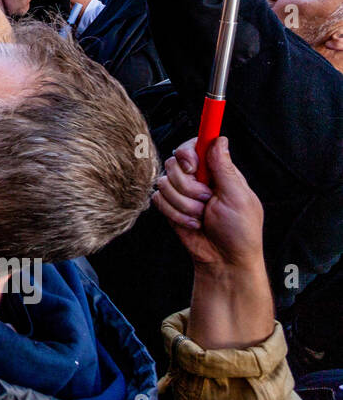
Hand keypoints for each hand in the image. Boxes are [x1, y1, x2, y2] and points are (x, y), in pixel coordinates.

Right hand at [152, 137, 263, 272]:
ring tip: (202, 217)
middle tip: (207, 200)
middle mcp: (198, 178)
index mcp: (218, 171)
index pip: (196, 145)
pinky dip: (175, 214)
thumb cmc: (240, 231)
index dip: (188, 151)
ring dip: (184, 205)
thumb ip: (224, 168)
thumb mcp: (238, 197)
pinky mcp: (170, 207)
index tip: (191, 166)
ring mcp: (182, 192)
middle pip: (174, 163)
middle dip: (188, 187)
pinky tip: (192, 223)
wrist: (224, 260)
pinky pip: (159, 200)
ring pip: (164, 183)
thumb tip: (220, 139)